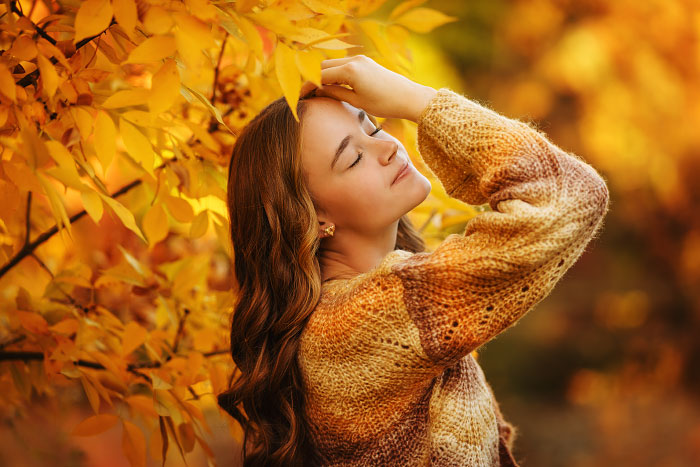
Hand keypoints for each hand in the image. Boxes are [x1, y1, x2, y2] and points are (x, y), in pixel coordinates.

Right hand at [299, 55, 436, 122]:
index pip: (320, 76)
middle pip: (323, 66)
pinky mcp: (365, 61)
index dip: (308, 85)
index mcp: (350, 71)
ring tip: (317, 90)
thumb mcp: (356, 101)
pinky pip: (343, 64)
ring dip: (323, 75)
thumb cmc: (384, 103)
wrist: (409, 97)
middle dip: (312, 78)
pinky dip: (334, 73)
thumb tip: (318, 90)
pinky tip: (331, 85)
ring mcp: (360, 59)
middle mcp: (353, 60)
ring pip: (333, 64)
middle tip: (306, 93)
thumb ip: (335, 93)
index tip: (300, 96)